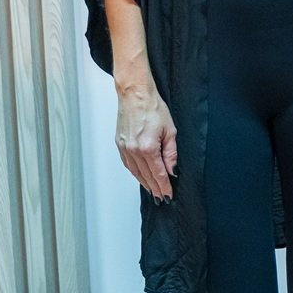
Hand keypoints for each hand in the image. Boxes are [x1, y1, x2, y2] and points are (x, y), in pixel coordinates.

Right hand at [115, 82, 177, 202]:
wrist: (135, 95)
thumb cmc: (153, 108)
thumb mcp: (170, 131)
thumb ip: (171, 153)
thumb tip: (172, 170)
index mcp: (148, 148)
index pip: (158, 174)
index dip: (164, 186)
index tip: (168, 195)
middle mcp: (134, 151)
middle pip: (146, 176)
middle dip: (155, 188)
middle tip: (162, 198)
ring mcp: (124, 148)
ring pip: (135, 172)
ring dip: (145, 183)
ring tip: (153, 191)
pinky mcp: (120, 144)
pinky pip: (128, 164)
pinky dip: (135, 173)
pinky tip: (141, 177)